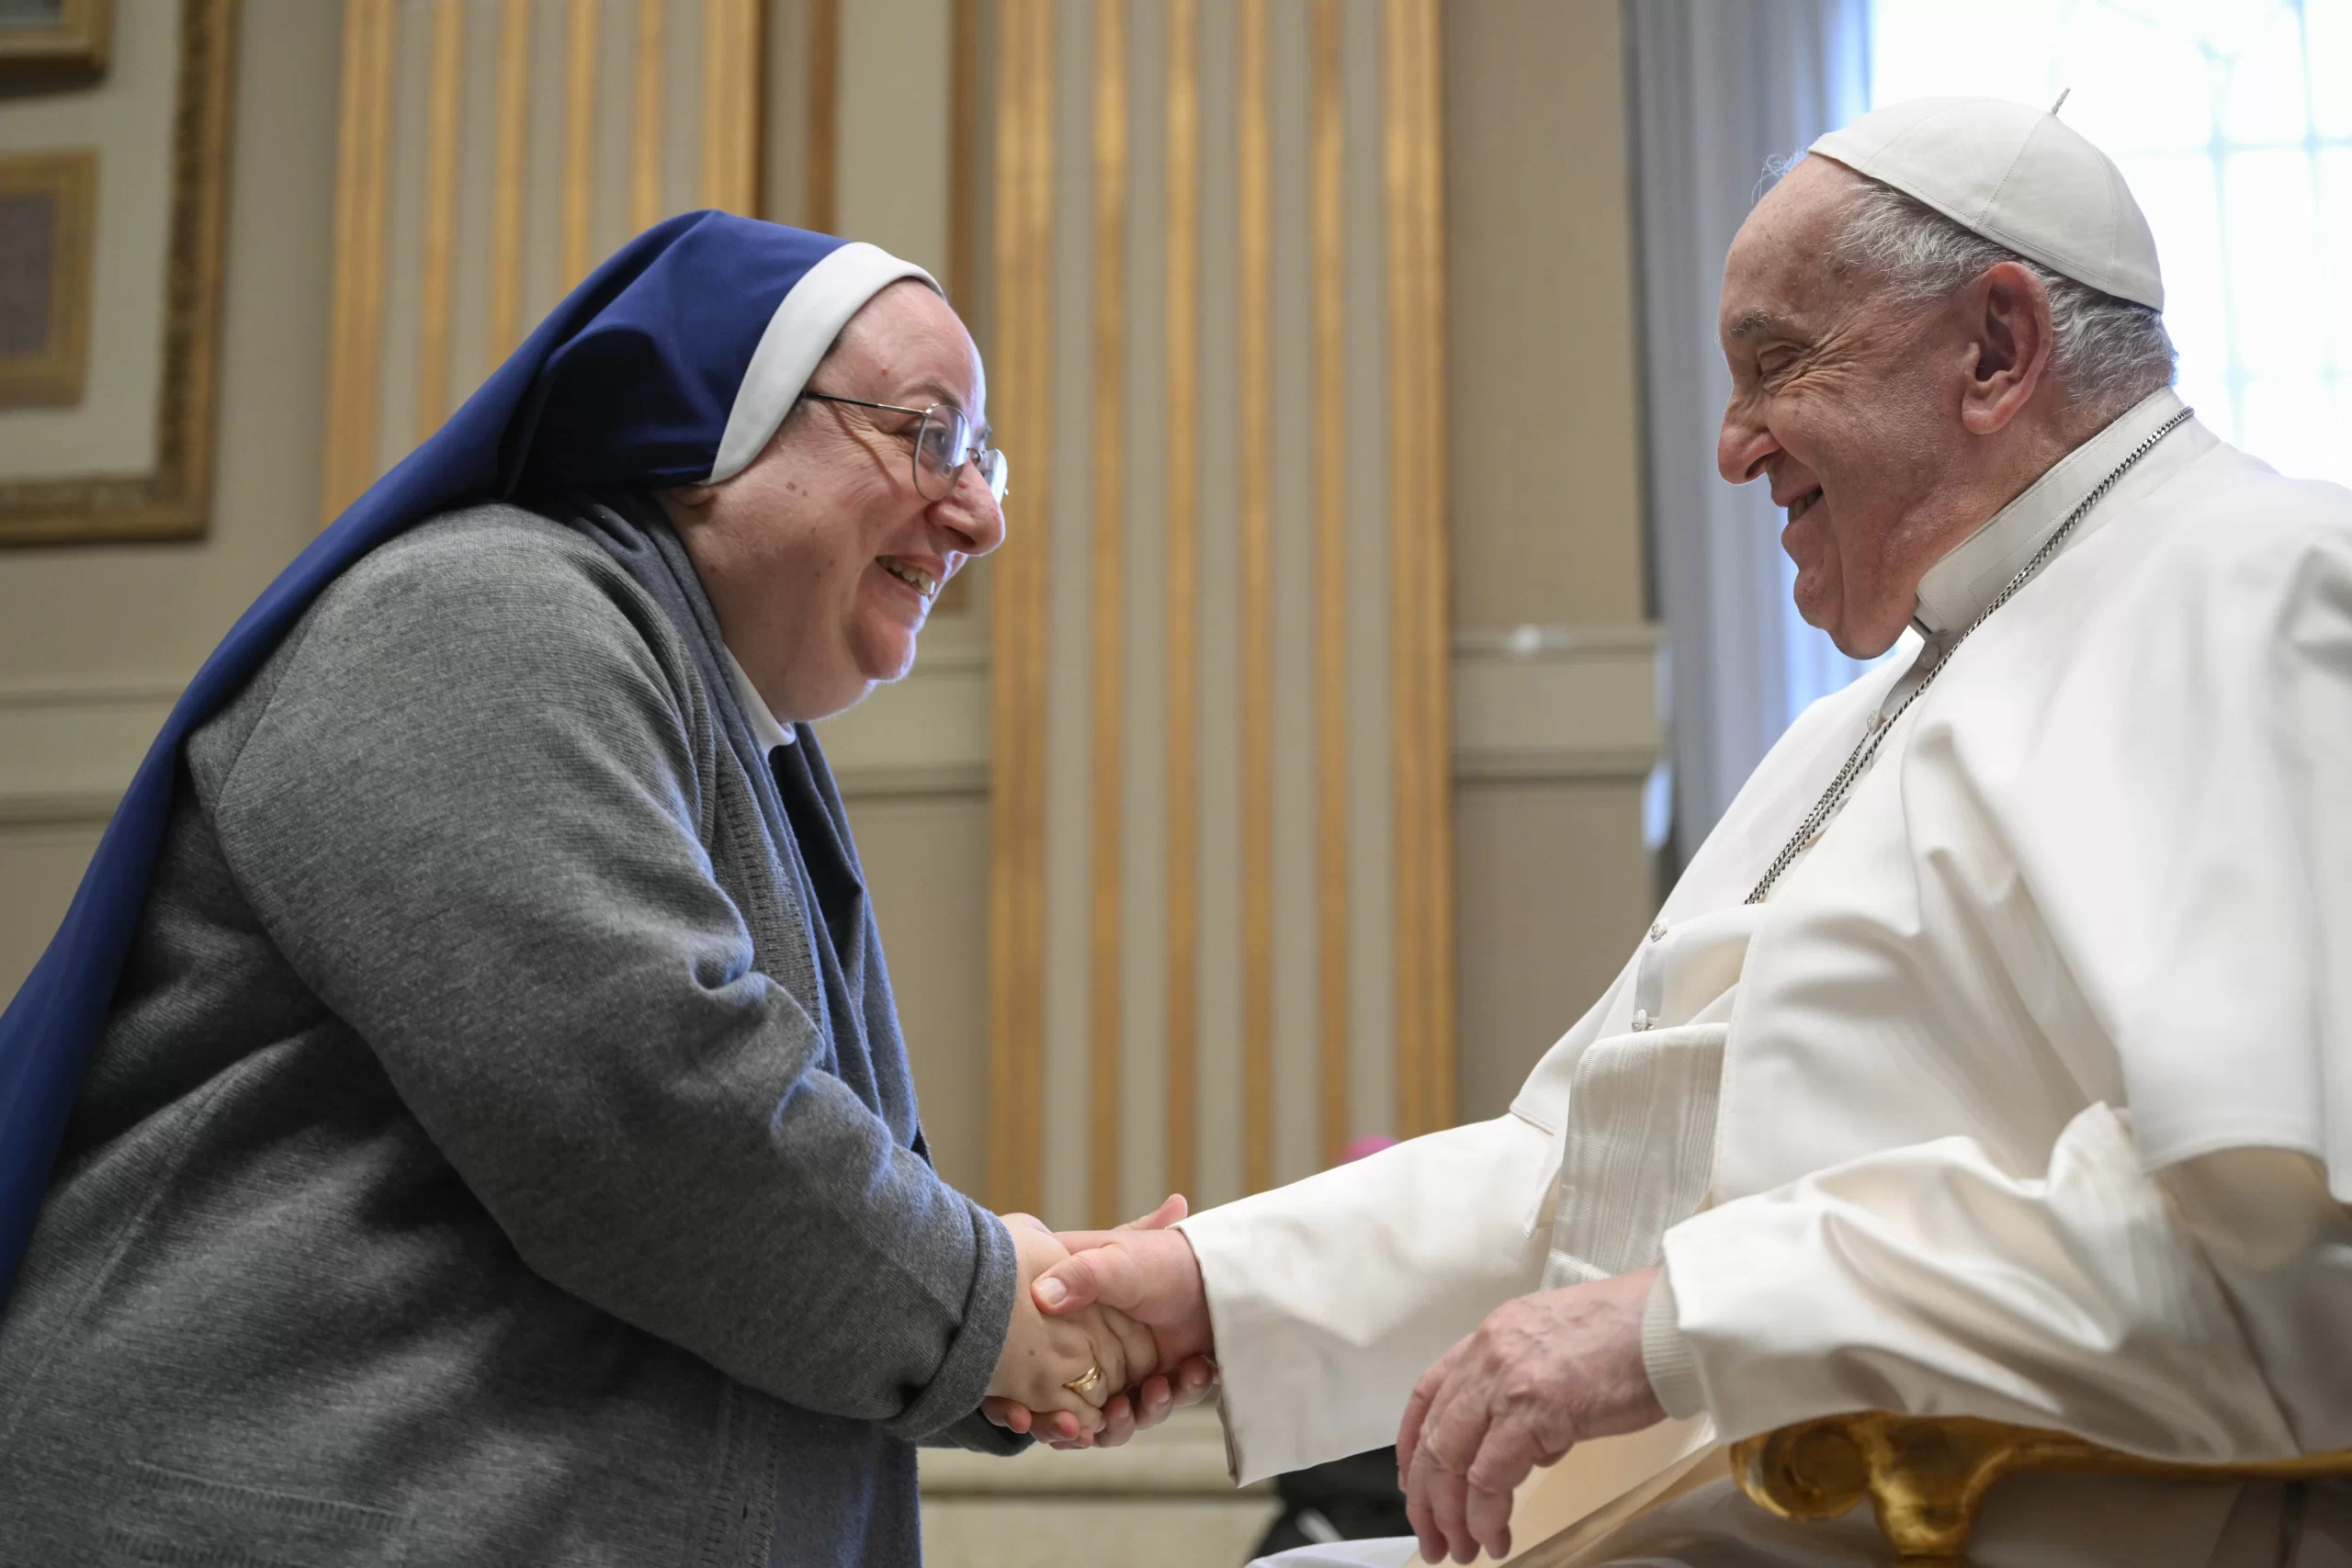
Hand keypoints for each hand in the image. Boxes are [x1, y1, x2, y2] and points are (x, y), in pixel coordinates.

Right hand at [982, 1195, 1218, 1448]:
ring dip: (1128, 1417)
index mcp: (1064, 1310)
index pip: (1023, 1361)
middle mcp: (1084, 1344)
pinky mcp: (1148, 1379)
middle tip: (1104, 1417)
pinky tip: (1189, 1374)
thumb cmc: (1166, 1259)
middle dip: (1076, 1423)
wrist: (1226, 1277)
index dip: (1014, 1397)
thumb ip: (1081, 1276)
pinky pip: (1148, 1410)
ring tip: (1156, 1390)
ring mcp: (1117, 1365)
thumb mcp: (1119, 1259)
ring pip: (1105, 1415)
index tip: (1024, 1414)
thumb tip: (1040, 1297)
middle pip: (1058, 1402)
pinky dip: (1166, 1402)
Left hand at [1397, 1266, 1665, 1563]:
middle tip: (1431, 1535)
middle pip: (1432, 1435)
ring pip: (1450, 1459)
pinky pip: (1490, 1477)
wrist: (1670, 1321)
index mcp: (1492, 1336)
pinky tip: (1495, 1536)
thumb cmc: (1634, 1333)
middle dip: (1425, 1496)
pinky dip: (1486, 1515)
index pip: (1428, 1392)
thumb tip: (1530, 1447)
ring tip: (1461, 1548)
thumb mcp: (1560, 1349)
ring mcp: (1506, 1381)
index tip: (1412, 1480)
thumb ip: (1531, 1391)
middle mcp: (1488, 1354)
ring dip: (1450, 1514)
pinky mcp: (1532, 1410)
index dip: (1411, 1443)